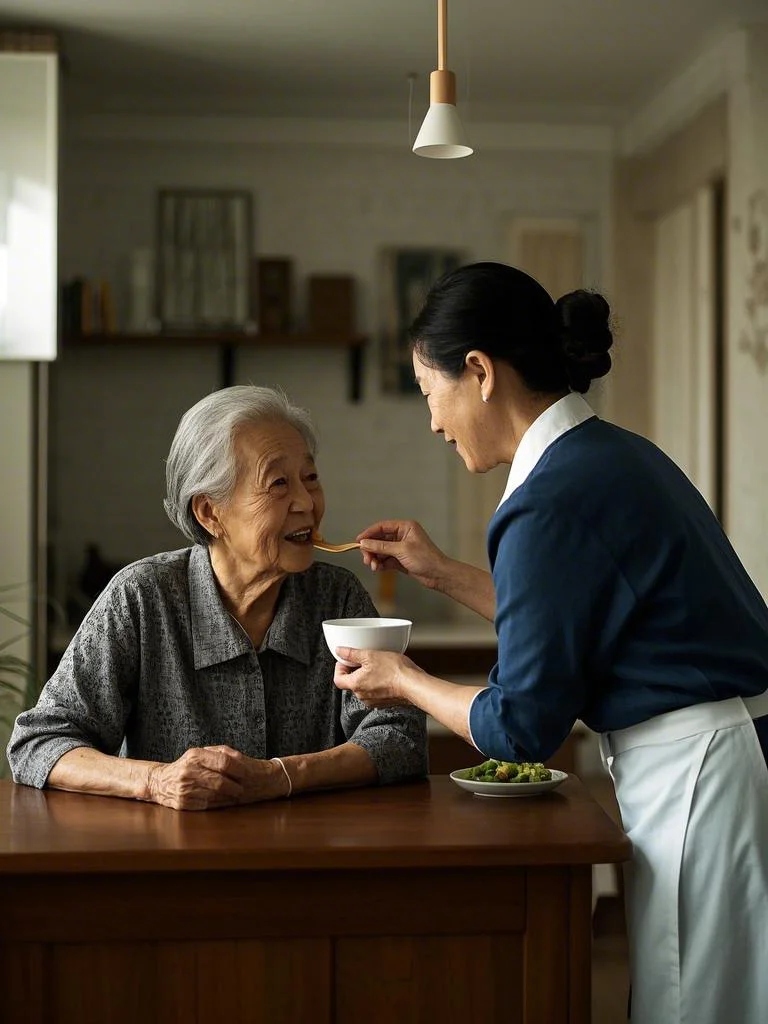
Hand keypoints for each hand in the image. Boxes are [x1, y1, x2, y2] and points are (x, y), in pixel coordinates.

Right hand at [145, 746, 288, 810]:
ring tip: (235, 795)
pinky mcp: (183, 803)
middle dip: (235, 787)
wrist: (160, 782)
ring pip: (215, 795)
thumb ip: (222, 752)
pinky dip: (219, 804)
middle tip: (243, 789)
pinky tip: (224, 801)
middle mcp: (189, 771)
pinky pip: (207, 805)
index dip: (238, 770)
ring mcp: (185, 788)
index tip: (247, 774)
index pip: (223, 762)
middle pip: (220, 781)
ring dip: (229, 797)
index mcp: (195, 755)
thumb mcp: (201, 753)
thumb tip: (241, 759)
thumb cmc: (188, 765)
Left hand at [333, 649, 418, 707]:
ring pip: (363, 687)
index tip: (346, 660)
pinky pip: (375, 691)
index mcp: (356, 685)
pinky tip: (386, 674)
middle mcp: (362, 696)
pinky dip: (377, 683)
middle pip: (351, 682)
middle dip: (355, 670)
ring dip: (367, 677)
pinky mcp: (384, 701)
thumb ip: (352, 653)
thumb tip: (340, 651)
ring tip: (377, 666)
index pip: (338, 679)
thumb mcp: (370, 655)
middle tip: (363, 659)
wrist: (413, 684)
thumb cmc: (395, 671)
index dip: (340, 667)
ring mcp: (373, 700)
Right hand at [356, 519, 448, 590]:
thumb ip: (381, 546)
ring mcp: (401, 548)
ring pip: (381, 551)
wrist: (438, 575)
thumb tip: (364, 543)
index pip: (382, 527)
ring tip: (373, 566)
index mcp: (405, 527)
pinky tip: (378, 569)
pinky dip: (381, 564)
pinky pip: (386, 560)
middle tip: (366, 559)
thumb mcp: (401, 550)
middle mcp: (402, 535)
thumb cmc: (425, 559)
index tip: (358, 541)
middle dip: (371, 549)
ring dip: (375, 558)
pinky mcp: (400, 559)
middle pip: (380, 540)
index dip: (369, 533)